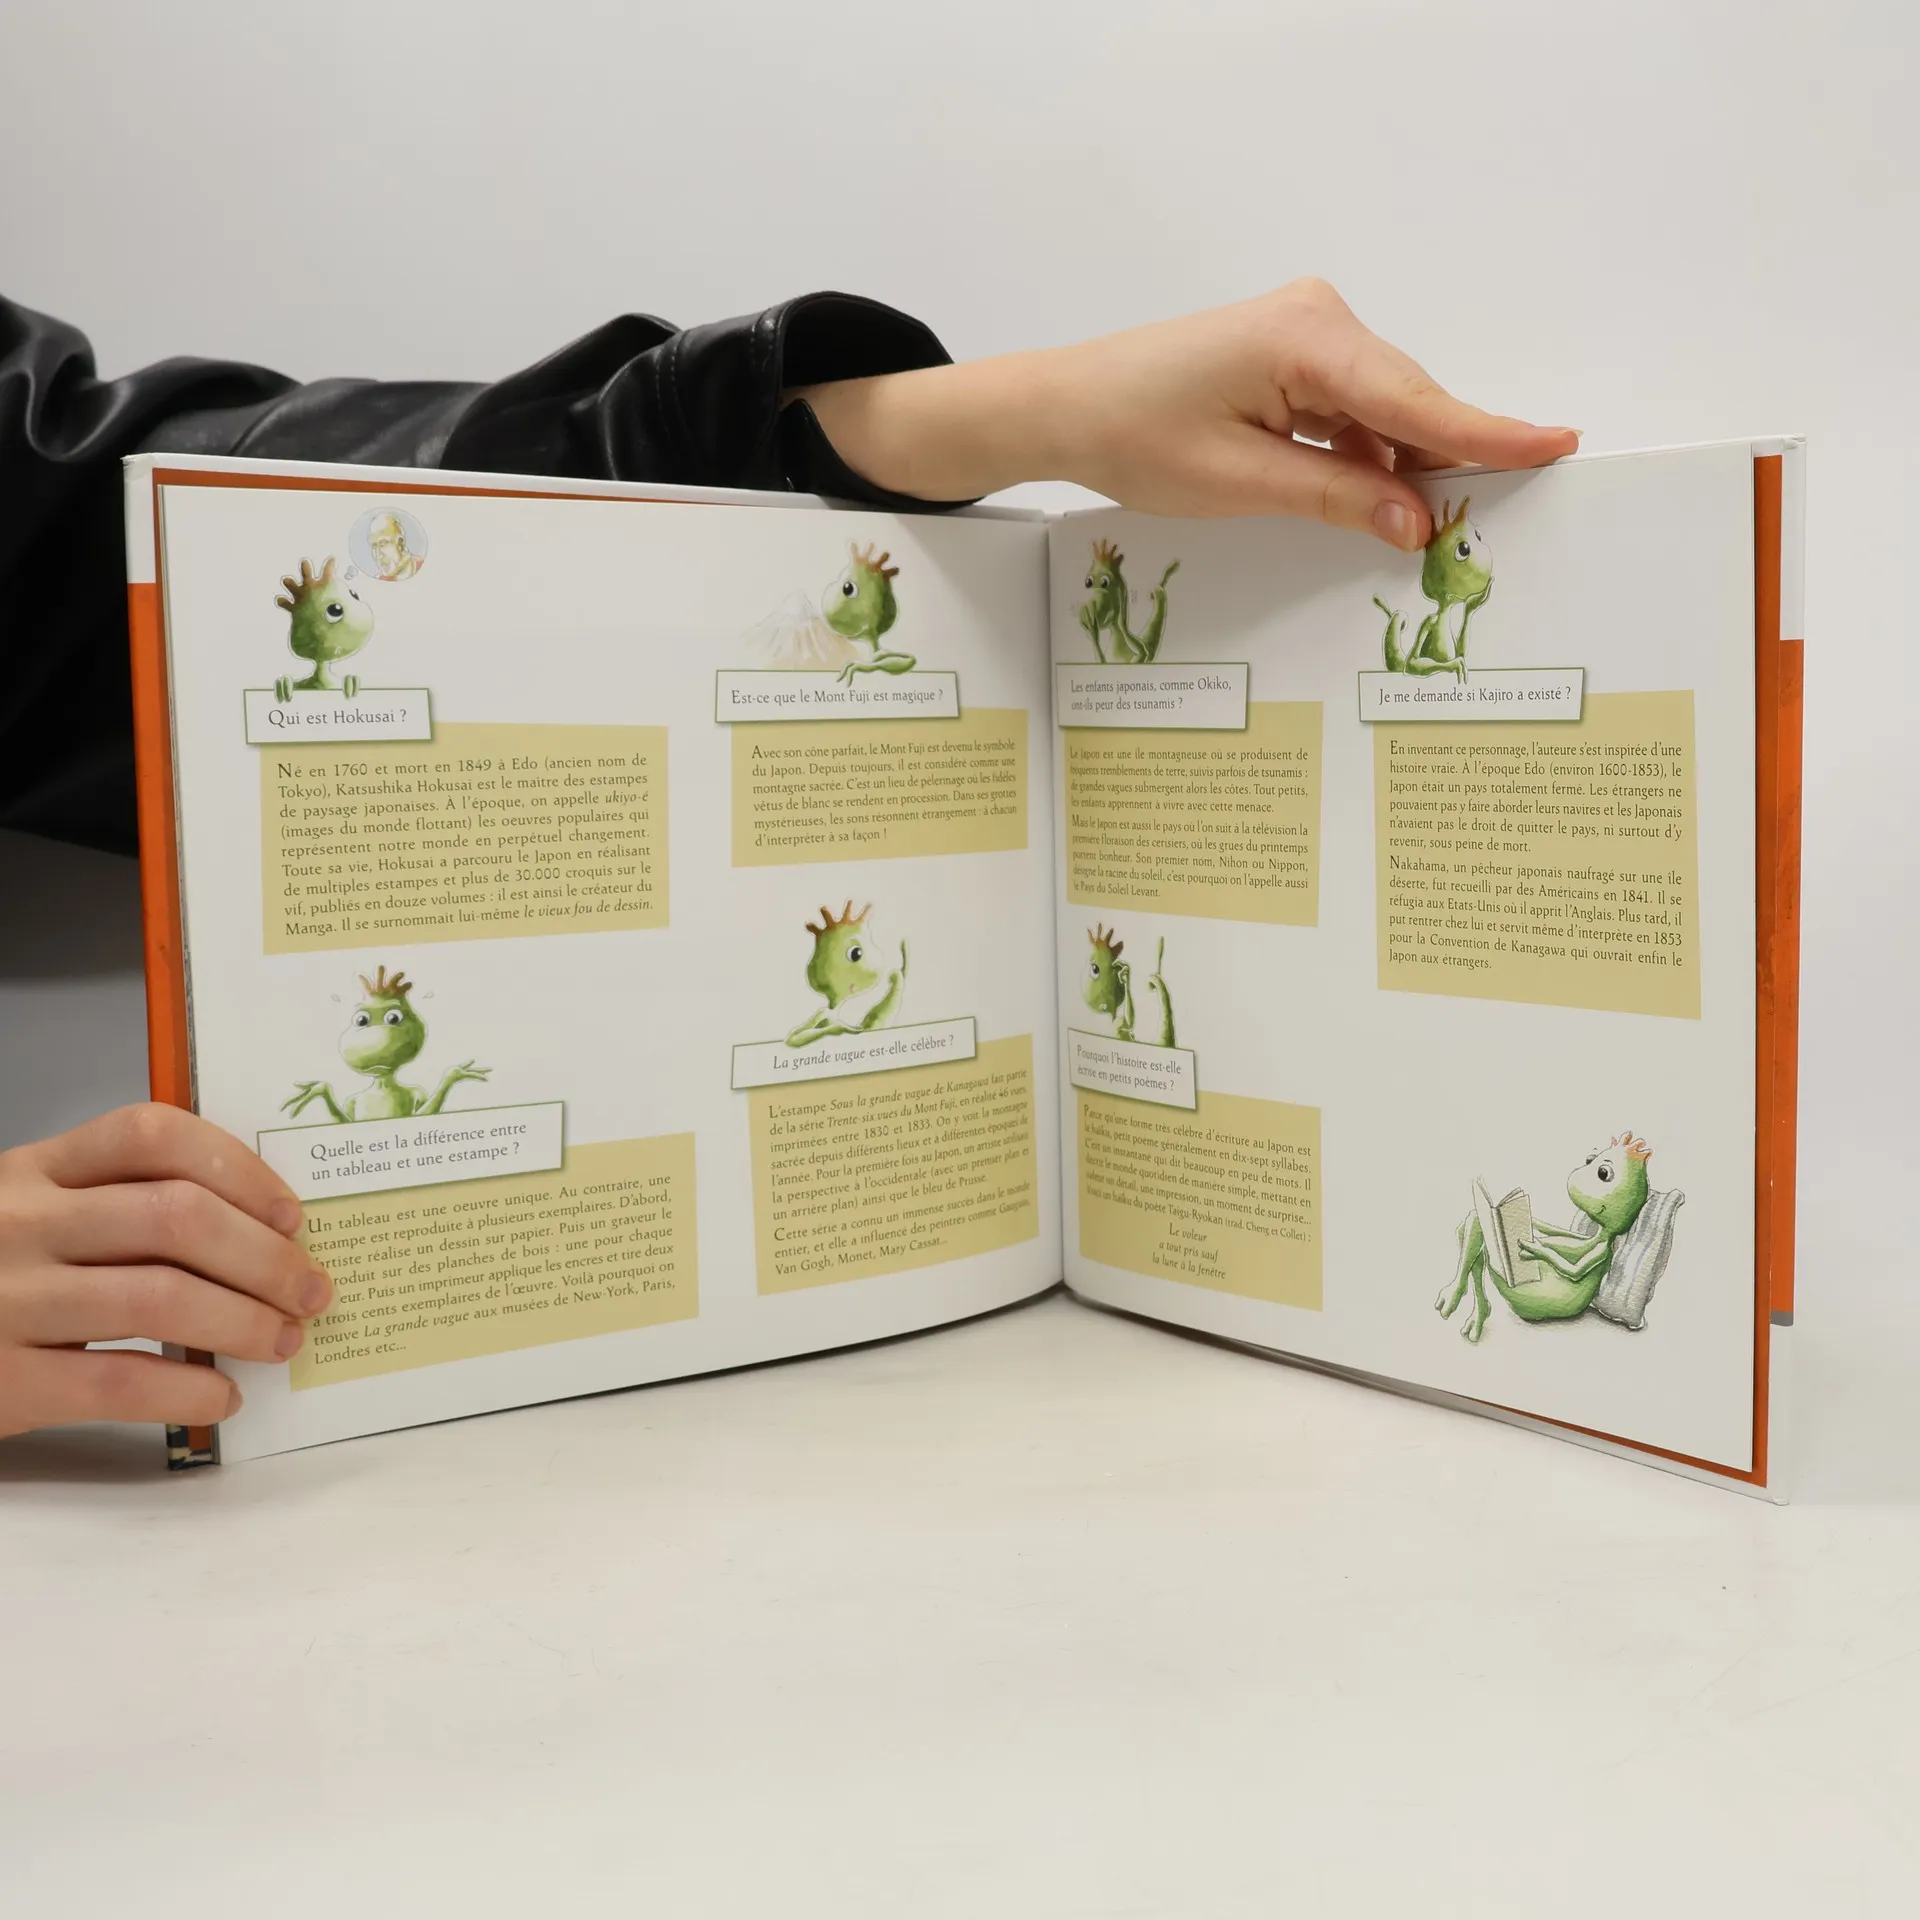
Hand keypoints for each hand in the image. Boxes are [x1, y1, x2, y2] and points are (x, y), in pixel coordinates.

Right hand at [0, 1105, 332, 1438]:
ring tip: (282, 1341)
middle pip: (174, 1216)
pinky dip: (188, 1391)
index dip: (239, 1169)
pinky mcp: (3, 1380)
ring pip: (158, 1298)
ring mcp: (8, 1300)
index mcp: (37, 1170)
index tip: (291, 1214)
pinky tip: (222, 1397)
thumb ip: (122, 1206)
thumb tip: (263, 1232)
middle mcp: (21, 1223)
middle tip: (312, 1291)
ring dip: (243, 1322)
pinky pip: (118, 1383)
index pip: (152, 1135)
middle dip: (265, 1257)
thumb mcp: (40, 1217)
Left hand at [791, 278, 1576, 550]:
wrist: (1066, 404)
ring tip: (1406, 528)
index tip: (1557, 444)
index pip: (1415, 401)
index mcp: (1306, 338)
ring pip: (1382, 411)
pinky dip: (1361, 455)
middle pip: (1406, 403)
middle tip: (1469, 531)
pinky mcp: (1292, 352)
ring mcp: (1306, 330)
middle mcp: (1318, 317)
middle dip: (1438, 464)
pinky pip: (1351, 409)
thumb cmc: (1133, 435)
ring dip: (1392, 467)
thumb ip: (1336, 497)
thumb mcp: (1239, 483)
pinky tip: (1364, 499)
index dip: (1487, 432)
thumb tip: (1415, 521)